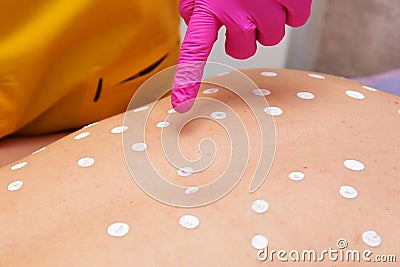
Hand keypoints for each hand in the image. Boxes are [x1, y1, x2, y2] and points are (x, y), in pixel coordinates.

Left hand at [171, 0, 311, 112]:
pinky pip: (296, 20)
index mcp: (209, 8)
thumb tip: (200, 27)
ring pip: (272, 37)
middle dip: (245, 34)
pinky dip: (291, 9)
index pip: (195, 51)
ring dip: (268, 20)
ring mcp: (267, 7)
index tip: (182, 104)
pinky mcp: (293, 0)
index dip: (188, 80)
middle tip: (243, 10)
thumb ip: (197, 10)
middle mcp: (237, 12)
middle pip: (245, 49)